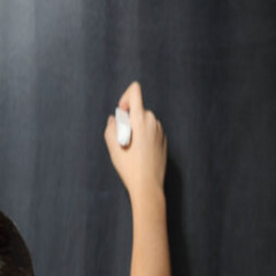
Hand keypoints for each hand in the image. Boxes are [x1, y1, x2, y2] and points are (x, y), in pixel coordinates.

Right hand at [104, 81, 166, 199]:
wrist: (147, 184)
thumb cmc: (129, 166)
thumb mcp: (112, 145)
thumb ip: (111, 126)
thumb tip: (115, 119)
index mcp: (140, 119)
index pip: (135, 91)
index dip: (125, 98)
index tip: (122, 113)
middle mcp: (152, 121)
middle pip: (139, 110)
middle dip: (130, 120)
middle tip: (125, 139)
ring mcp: (160, 131)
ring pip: (145, 122)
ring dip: (138, 129)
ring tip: (133, 149)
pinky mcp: (164, 140)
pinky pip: (152, 131)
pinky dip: (145, 137)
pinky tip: (141, 153)